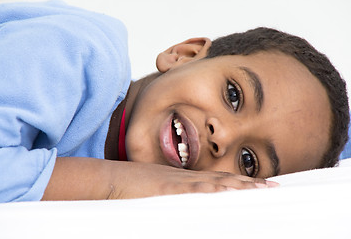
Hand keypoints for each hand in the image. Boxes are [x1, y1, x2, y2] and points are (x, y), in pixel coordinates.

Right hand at [43, 157, 277, 200]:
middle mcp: (188, 179)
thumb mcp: (158, 192)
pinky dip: (213, 190)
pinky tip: (228, 191)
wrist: (113, 180)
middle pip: (224, 180)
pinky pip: (195, 189)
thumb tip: (186, 204)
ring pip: (216, 183)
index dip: (240, 183)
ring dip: (240, 186)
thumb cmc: (133, 187)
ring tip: (262, 188)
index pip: (219, 181)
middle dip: (249, 184)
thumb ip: (175, 197)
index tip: (259, 185)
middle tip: (272, 186)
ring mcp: (180, 183)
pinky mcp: (169, 189)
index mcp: (186, 181)